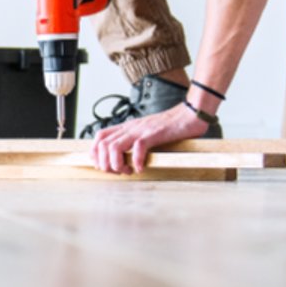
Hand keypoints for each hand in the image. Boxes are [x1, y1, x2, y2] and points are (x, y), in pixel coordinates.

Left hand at [89, 104, 209, 173]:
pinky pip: (138, 147)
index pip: (100, 136)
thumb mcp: (147, 132)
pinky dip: (136, 161)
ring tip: (127, 171)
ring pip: (114, 147)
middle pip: (103, 144)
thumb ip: (135, 141)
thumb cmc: (171, 126)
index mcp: (127, 127)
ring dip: (117, 164)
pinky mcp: (154, 133)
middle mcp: (131, 127)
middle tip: (117, 172)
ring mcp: (141, 130)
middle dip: (104, 163)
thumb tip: (125, 158)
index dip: (95, 152)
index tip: (102, 166)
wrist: (189, 114)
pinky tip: (141, 168)